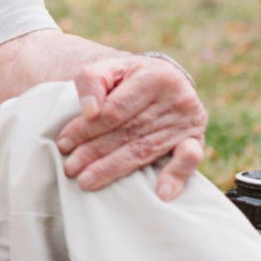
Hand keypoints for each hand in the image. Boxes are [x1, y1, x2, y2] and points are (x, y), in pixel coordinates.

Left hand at [55, 54, 206, 200]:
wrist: (164, 78)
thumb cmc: (129, 76)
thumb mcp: (109, 67)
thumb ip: (93, 79)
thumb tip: (89, 111)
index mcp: (154, 77)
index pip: (114, 110)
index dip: (86, 128)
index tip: (64, 143)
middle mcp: (176, 99)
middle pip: (128, 133)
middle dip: (95, 152)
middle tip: (71, 168)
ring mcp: (188, 122)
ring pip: (146, 149)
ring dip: (115, 168)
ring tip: (88, 181)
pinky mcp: (196, 140)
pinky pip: (189, 160)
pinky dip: (175, 177)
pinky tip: (161, 193)